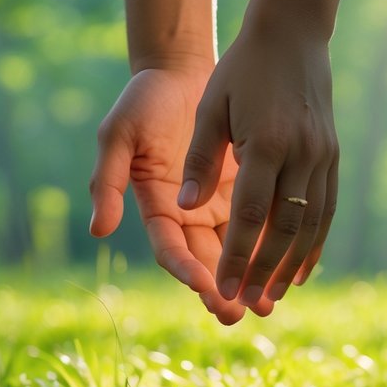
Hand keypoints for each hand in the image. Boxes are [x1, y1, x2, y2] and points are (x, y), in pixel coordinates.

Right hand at [90, 68, 273, 324]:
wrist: (183, 72)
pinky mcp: (243, 191)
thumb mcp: (119, 134)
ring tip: (267, 306)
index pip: (170, 249)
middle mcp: (187, 214)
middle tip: (237, 314)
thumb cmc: (145, 101)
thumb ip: (108, 181)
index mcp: (156, 206)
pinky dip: (270, 249)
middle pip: (205, 261)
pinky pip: (259, 226)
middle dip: (220, 289)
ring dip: (249, 279)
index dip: (186, 269)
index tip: (205, 286)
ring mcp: (216, 205)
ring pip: (235, 251)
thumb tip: (99, 229)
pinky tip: (288, 269)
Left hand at [179, 26, 338, 307]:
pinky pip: (326, 210)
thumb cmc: (241, 69)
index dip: (238, 257)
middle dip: (264, 272)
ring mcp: (322, 156)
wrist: (292, 33)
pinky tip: (301, 269)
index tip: (223, 289)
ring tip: (272, 298)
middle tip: (246, 306)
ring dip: (291, 266)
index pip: (250, 214)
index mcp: (265, 142)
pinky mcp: (332, 156)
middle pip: (284, 228)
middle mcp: (301, 154)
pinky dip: (315, 244)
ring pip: (311, 225)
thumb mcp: (209, 107)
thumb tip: (187, 207)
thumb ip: (200, 159)